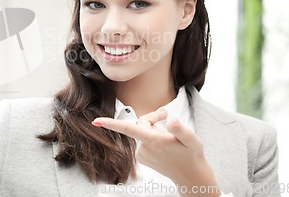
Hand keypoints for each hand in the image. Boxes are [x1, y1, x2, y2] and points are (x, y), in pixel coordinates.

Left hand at [92, 111, 220, 196]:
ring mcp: (142, 154)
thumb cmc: (192, 155)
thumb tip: (171, 120)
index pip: (128, 129)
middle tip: (166, 115)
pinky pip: (143, 139)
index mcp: (153, 141)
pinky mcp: (142, 157)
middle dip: (153, 117)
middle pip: (141, 123)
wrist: (191, 175)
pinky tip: (164, 144)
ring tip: (169, 135)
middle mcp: (144, 148)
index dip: (111, 124)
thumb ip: (180, 129)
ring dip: (153, 128)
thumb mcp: (192, 139)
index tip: (96, 121)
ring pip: (142, 131)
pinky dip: (152, 137)